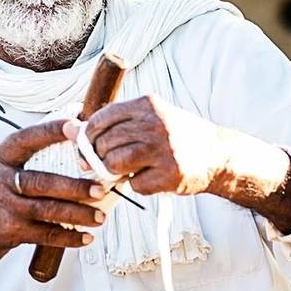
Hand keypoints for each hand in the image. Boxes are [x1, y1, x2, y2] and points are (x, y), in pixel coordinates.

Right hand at [0, 119, 107, 290]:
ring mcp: (2, 208)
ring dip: (78, 213)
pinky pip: (45, 234)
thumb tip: (66, 142)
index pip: (26, 139)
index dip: (52, 131)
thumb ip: (21, 162)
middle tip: (99, 188)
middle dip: (74, 185)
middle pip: (42, 181)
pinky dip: (68, 236)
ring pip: (47, 209)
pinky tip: (84, 237)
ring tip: (99, 216)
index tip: (77, 126)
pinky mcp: (7, 232)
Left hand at [82, 95, 229, 195]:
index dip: (88, 134)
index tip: (87, 145)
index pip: (103, 117)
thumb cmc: (178, 136)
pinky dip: (135, 185)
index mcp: (149, 105)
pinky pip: (134, 185)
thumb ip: (115, 122)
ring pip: (115, 163)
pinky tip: (148, 179)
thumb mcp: (151, 117)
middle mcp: (156, 124)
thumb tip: (71, 130)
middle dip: (97, 156)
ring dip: (113, 171)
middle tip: (101, 164)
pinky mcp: (170, 175)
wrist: (219, 155)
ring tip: (123, 170)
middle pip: (106, 142)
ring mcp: (164, 150)